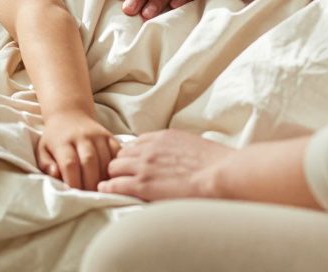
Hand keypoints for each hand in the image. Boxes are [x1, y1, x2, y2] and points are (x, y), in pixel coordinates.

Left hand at [36, 111, 121, 190]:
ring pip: (105, 160)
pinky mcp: (109, 136)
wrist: (70, 114)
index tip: (74, 195)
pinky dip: (116, 168)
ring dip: (104, 179)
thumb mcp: (43, 149)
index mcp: (63, 141)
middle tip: (89, 198)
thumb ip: (46, 164)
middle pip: (89, 162)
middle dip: (90, 183)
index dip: (73, 181)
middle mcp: (81, 136)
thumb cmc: (54, 138)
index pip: (69, 163)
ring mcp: (97, 136)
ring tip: (100, 191)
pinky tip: (112, 179)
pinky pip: (117, 154)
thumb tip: (55, 174)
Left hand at [98, 129, 232, 200]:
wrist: (222, 174)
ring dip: (113, 175)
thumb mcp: (195, 146)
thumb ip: (180, 150)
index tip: (134, 164)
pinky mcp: (142, 185)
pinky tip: (105, 191)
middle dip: (120, 164)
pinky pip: (115, 184)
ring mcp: (144, 166)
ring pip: (114, 167)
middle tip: (121, 176)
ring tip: (111, 184)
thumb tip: (181, 159)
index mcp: (163, 137)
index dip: (133, 155)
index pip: (136, 143)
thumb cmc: (219, 164)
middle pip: (122, 154)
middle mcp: (149, 148)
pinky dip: (108, 187)